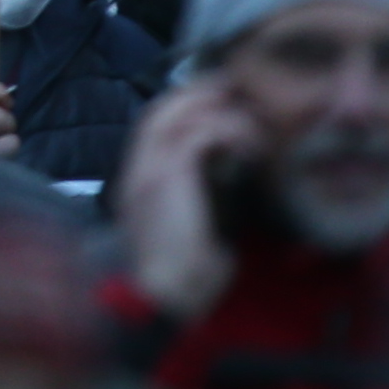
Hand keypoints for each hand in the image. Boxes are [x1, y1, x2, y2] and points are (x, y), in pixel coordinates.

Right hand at [112, 80, 259, 321]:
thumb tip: (231, 185)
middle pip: (163, 109)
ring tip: (247, 117)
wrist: (161, 296)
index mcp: (139, 182)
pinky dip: (227, 130)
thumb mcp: (192, 230)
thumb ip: (201, 201)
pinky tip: (249, 144)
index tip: (223, 105)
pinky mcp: (168, 174)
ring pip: (177, 112)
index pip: (156, 126)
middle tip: (237, 92)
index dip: (188, 109)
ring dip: (216, 109)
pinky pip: (199, 133)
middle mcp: (138, 167)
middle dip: (200, 94)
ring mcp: (149, 168)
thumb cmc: (182, 277)